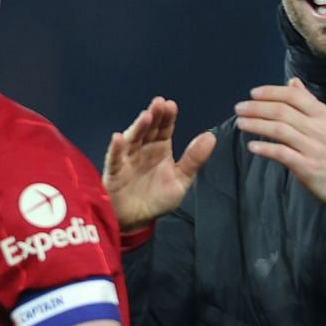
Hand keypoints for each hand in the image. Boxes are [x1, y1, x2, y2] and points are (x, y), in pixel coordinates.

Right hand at [104, 97, 215, 230]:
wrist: (137, 221)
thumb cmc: (157, 199)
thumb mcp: (181, 180)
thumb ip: (194, 159)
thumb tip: (211, 136)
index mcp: (159, 149)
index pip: (164, 129)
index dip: (167, 117)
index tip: (171, 105)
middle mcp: (143, 150)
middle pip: (148, 130)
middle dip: (153, 117)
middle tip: (159, 104)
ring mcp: (127, 159)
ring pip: (132, 140)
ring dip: (138, 128)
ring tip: (146, 117)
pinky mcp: (114, 172)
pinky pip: (114, 159)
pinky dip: (115, 149)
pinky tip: (118, 138)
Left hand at [235, 78, 325, 211]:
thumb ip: (309, 102)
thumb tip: (292, 82)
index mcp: (324, 115)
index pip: (295, 96)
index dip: (271, 92)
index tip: (253, 93)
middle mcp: (319, 129)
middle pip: (282, 111)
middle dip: (257, 107)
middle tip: (239, 108)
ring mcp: (313, 148)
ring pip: (279, 130)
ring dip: (256, 125)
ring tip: (240, 124)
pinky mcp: (307, 167)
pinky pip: (282, 154)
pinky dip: (265, 149)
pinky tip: (252, 146)